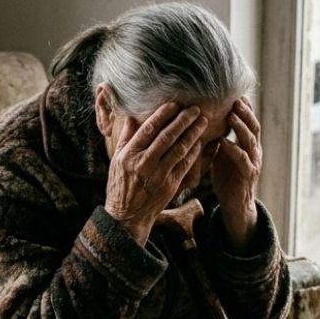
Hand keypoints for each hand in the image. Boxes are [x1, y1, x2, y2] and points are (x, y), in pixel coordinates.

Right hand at [104, 103, 207, 243]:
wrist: (127, 215)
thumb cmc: (120, 184)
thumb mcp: (117, 159)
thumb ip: (126, 137)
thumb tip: (132, 115)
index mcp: (130, 155)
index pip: (149, 129)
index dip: (163, 115)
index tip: (174, 104)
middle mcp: (144, 164)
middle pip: (167, 137)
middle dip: (183, 121)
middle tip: (195, 108)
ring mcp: (158, 175)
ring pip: (179, 149)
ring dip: (193, 133)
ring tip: (202, 121)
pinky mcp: (170, 185)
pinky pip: (185, 164)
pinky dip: (194, 152)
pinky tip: (200, 141)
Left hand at [211, 99, 260, 250]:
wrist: (235, 205)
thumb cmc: (227, 178)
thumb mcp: (222, 155)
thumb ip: (218, 138)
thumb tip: (203, 121)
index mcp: (248, 144)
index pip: (249, 121)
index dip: (244, 107)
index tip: (234, 92)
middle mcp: (254, 151)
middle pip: (253, 126)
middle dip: (245, 112)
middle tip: (235, 98)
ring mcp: (253, 163)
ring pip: (251, 141)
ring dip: (241, 127)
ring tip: (232, 115)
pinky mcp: (247, 176)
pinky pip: (242, 160)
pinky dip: (233, 149)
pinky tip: (224, 142)